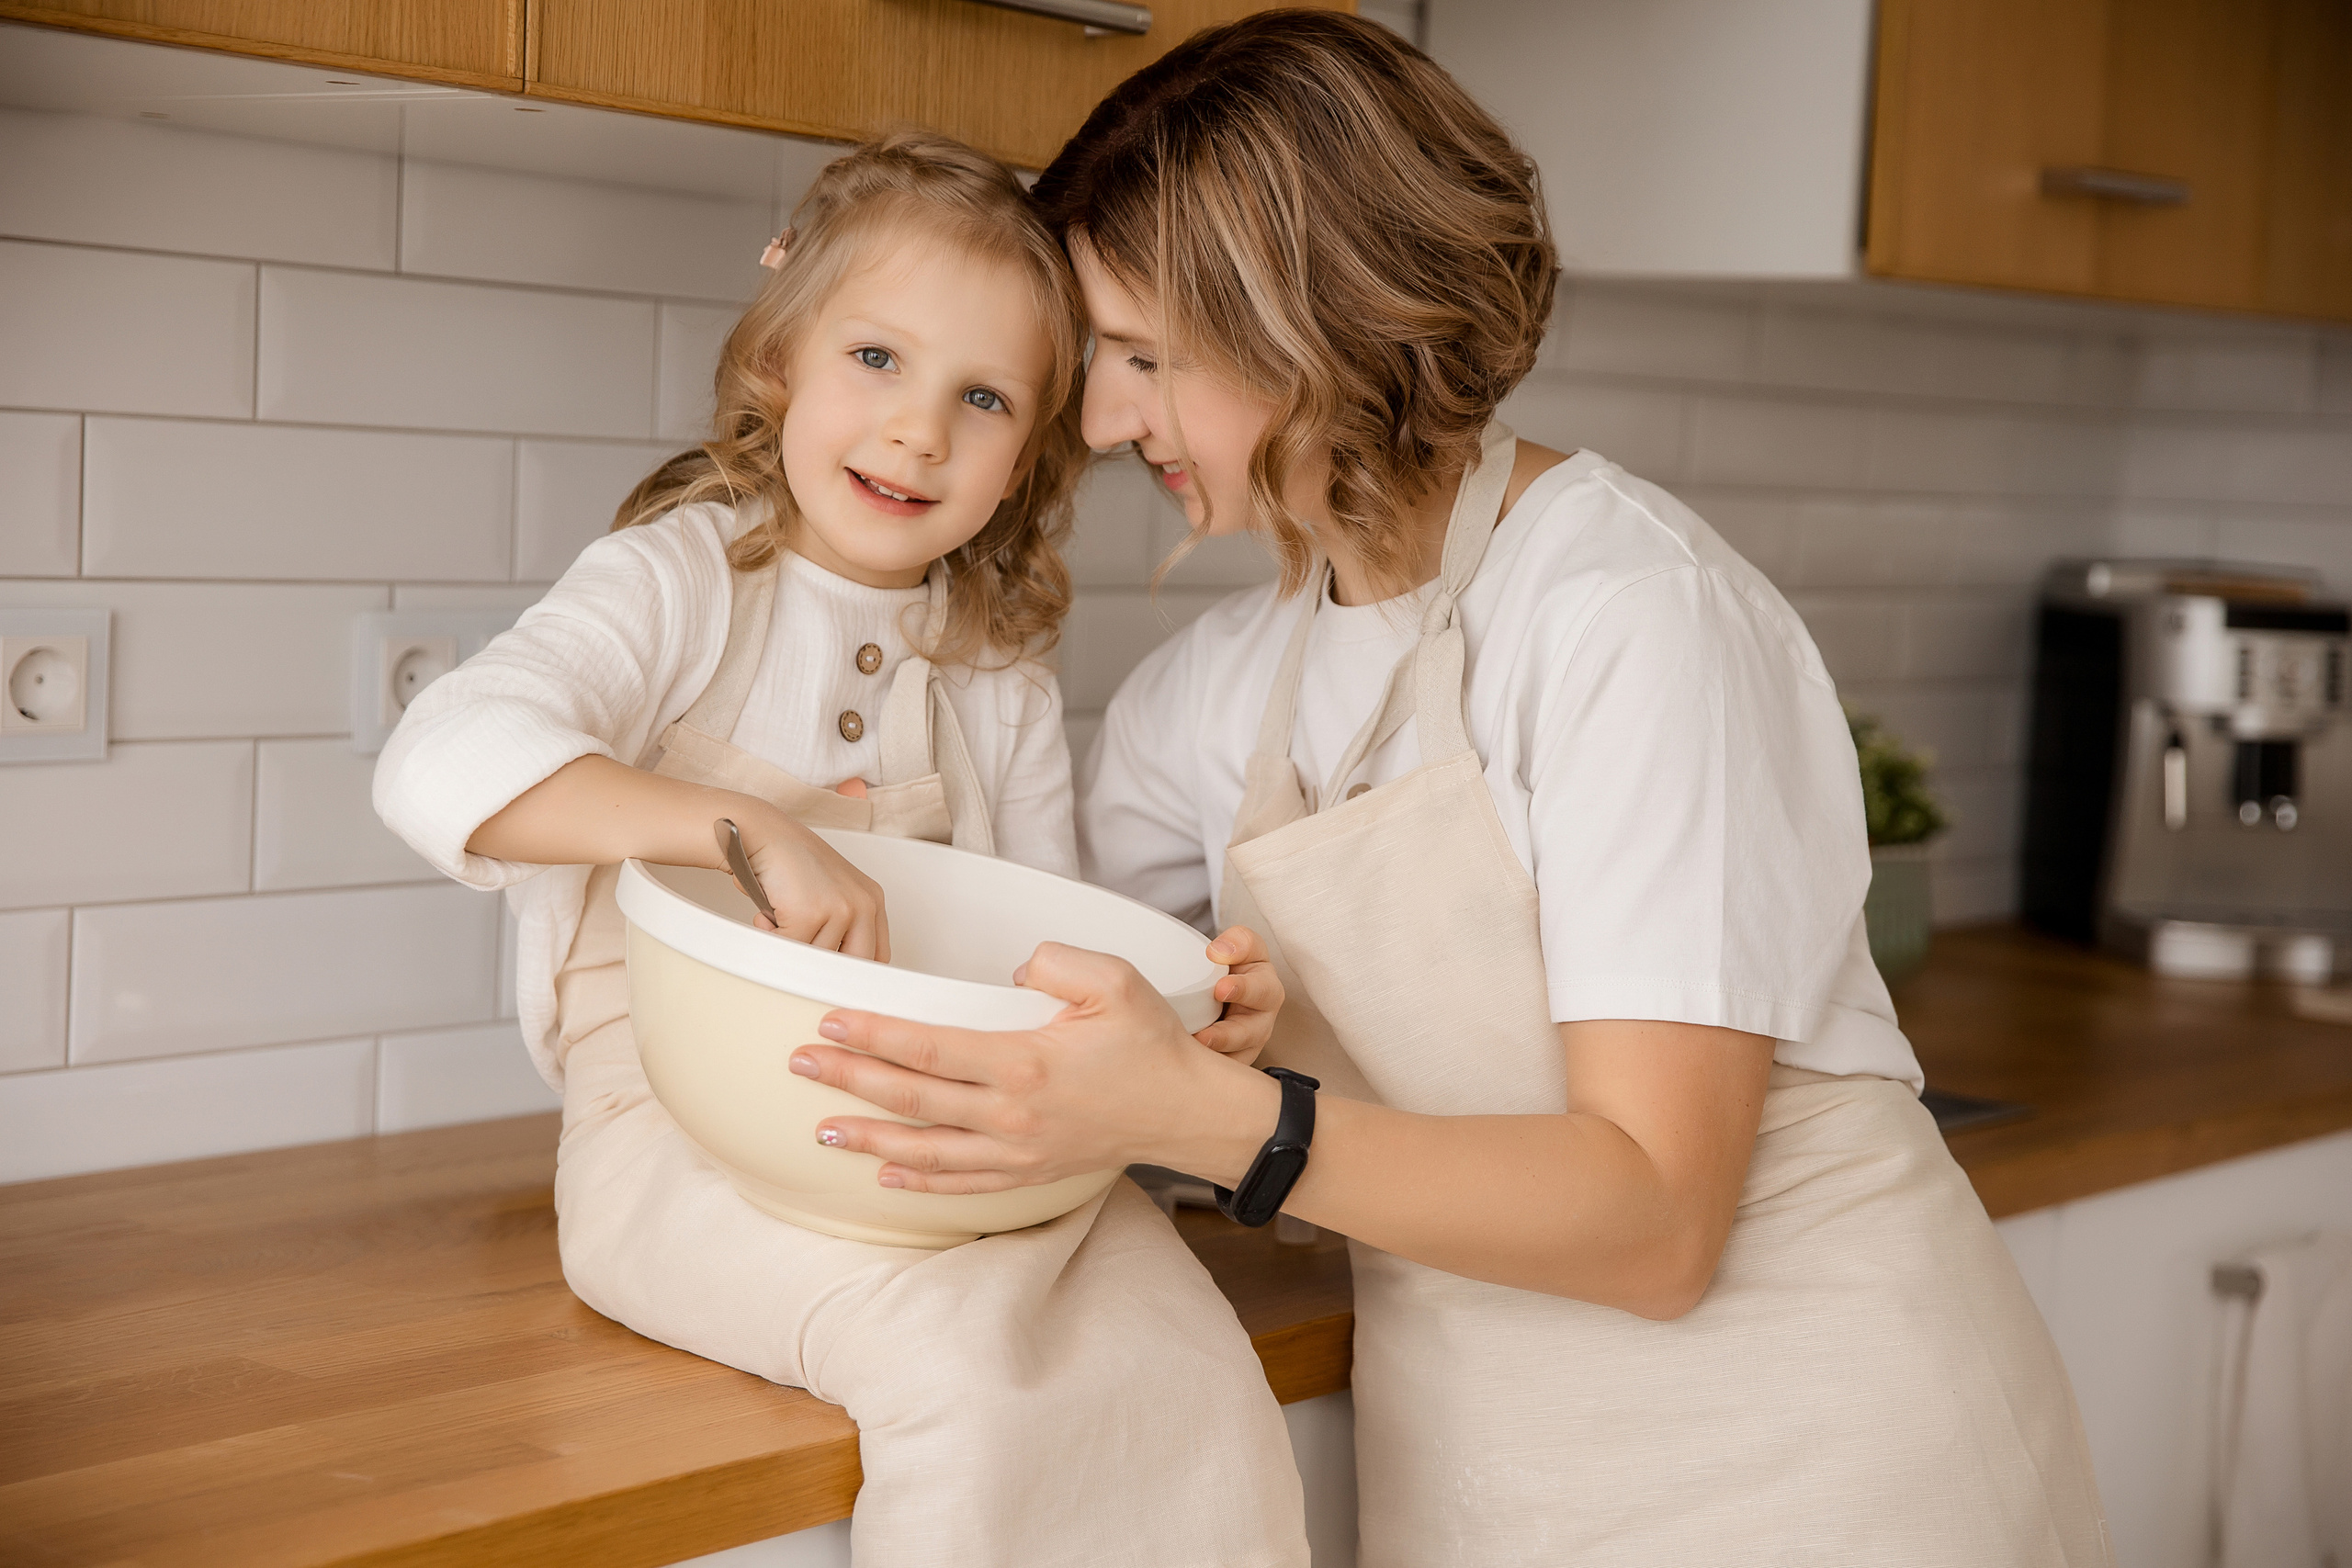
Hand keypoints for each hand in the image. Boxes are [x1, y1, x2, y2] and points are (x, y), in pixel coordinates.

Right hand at [732, 801, 889, 960]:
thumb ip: (842, 930)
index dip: (852, 973)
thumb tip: (835, 975)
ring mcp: (841, 908)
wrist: (762, 834)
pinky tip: (767, 915)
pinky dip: (772, 939)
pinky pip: (791, 950)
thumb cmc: (789, 865)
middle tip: (798, 956)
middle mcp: (864, 903)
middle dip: (823, 967)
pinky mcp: (812, 913)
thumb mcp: (831, 896)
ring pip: (817, 960)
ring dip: (792, 947)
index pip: (877, 956)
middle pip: (854, 965)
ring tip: (779, 918)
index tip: (832, 979)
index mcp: (873, 900)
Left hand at [787, 941, 1279, 1193]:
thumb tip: (1012, 970)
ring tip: (820, 1128)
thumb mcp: (1116, 980)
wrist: (1186, 1112)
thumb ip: (1057, 961)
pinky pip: (961, 1183)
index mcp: (1024, 1063)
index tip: (829, 1020)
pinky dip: (918, 1182)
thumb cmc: (1151, 1043)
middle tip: (797, 1064)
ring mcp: (1016, 1151)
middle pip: (911, 1097)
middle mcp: (1011, 1114)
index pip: (929, 1047)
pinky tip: (884, 1174)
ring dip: (868, 1138)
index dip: (873, 1034)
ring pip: (925, 1149)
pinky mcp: (1028, 1172)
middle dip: (848, 1080)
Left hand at [1194, 925, 1282, 1062]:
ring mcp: (1248, 1044)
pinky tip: (1186, 1067)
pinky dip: (1207, 1072)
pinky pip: (1223, 1072)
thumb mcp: (1235, 946)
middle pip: (1252, 1032)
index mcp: (1265, 987)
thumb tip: (1218, 952)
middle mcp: (1261, 1020)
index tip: (1221, 988)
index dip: (1243, 989)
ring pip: (1237, 1058)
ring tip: (1191, 1055)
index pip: (1262, 987)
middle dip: (1228, 1035)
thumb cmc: (1227, 966)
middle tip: (1205, 1036)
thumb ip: (1235, 942)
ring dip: (1214, 1059)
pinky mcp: (1233, 1061)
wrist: (1214, 988)